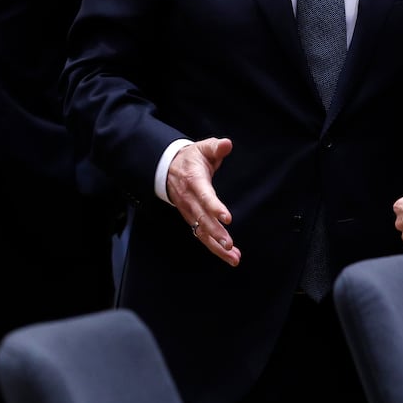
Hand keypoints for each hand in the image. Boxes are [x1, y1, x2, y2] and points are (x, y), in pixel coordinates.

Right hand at [166, 138, 240, 266]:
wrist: (169, 168)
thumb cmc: (191, 158)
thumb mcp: (203, 148)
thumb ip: (216, 147)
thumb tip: (227, 144)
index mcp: (194, 181)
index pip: (205, 196)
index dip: (215, 208)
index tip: (227, 218)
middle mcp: (190, 200)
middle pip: (202, 219)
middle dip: (215, 233)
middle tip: (229, 244)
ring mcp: (189, 212)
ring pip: (202, 232)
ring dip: (217, 247)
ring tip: (234, 258)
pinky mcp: (191, 219)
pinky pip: (202, 236)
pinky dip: (214, 248)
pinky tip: (229, 256)